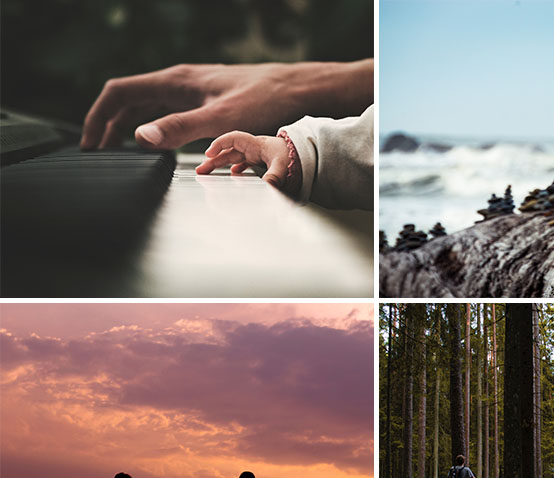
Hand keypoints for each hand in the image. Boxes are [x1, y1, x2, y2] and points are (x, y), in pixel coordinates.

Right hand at [80, 60, 372, 149]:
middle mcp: (181, 83)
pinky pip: (170, 114)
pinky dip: (154, 129)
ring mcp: (194, 91)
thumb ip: (180, 129)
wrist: (299, 90)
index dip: (98, 117)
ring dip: (130, 128)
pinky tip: (159, 147)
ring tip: (120, 153)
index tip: (90, 144)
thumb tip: (139, 137)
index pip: (120, 93)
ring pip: (150, 107)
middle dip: (109, 125)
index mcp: (176, 81)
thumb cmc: (266, 100)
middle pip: (130, 100)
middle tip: (99, 154)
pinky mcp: (209, 102)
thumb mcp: (221, 119)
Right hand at [195, 131, 300, 193]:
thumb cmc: (296, 155)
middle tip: (201, 170)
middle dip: (213, 159)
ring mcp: (256, 154)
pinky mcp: (260, 160)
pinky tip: (230, 175)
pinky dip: (235, 168)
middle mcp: (254, 147)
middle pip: (228, 151)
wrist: (308, 153)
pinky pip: (243, 162)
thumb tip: (267, 187)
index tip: (209, 153)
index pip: (233, 138)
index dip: (219, 144)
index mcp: (256, 144)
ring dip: (220, 164)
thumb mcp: (284, 165)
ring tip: (207, 173)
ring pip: (233, 157)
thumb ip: (275, 176)